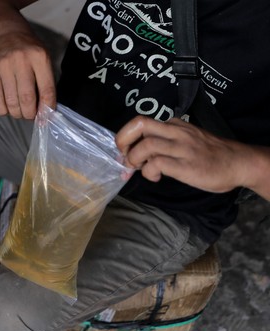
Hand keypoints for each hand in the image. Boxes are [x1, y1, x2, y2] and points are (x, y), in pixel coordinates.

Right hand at [0, 29, 55, 119]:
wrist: (5, 33)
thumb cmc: (28, 50)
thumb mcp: (42, 59)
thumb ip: (45, 82)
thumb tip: (45, 111)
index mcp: (39, 57)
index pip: (47, 90)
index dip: (47, 108)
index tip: (46, 117)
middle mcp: (21, 60)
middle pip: (27, 99)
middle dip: (30, 114)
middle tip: (30, 115)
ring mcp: (4, 66)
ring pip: (12, 102)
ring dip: (17, 113)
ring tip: (20, 111)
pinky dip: (4, 110)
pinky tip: (7, 107)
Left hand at [115, 117, 247, 193]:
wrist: (239, 163)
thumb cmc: (210, 154)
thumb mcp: (186, 139)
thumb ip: (164, 141)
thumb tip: (138, 153)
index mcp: (175, 125)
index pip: (141, 122)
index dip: (127, 136)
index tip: (125, 150)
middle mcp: (177, 132)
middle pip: (139, 124)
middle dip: (122, 139)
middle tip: (123, 156)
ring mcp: (182, 148)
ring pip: (146, 145)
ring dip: (134, 159)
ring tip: (139, 169)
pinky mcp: (186, 165)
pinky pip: (157, 164)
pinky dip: (149, 172)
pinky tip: (155, 177)